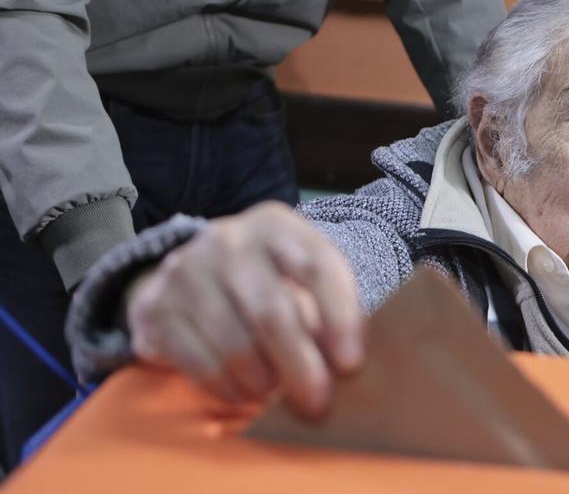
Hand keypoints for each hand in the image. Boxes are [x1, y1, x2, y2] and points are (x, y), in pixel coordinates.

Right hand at [126, 202, 363, 416]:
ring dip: (261, 381)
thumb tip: (343, 366)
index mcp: (276, 225)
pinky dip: (226, 388)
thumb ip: (329, 309)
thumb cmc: (270, 278)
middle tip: (317, 403)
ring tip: (276, 396)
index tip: (351, 365)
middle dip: (299, 364)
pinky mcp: (155, 306)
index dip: (339, 318)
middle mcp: (228, 240)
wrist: (198, 269)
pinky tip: (244, 395)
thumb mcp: (303, 275)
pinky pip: (196, 361)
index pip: (316, 268)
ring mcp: (186, 270)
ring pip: (232, 341)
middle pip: (270, 310)